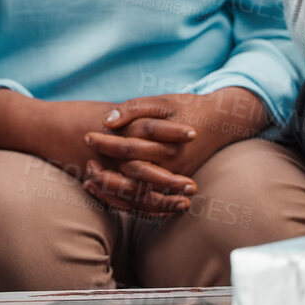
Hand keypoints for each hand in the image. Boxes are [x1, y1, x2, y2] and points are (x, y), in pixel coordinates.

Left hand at [82, 89, 268, 214]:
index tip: (86, 136)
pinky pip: (149, 202)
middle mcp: (169, 166)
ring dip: (112, 191)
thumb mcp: (160, 102)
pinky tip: (108, 192)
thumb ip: (133, 109)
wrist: (220, 122)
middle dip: (104, 173)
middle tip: (84, 164)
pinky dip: (127, 201)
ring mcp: (173, 178)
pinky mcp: (175, 185)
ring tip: (89, 180)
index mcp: (164, 143)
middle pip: (131, 178)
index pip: (127, 148)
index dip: (104, 143)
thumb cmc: (186, 108)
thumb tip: (107, 120)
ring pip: (139, 196)